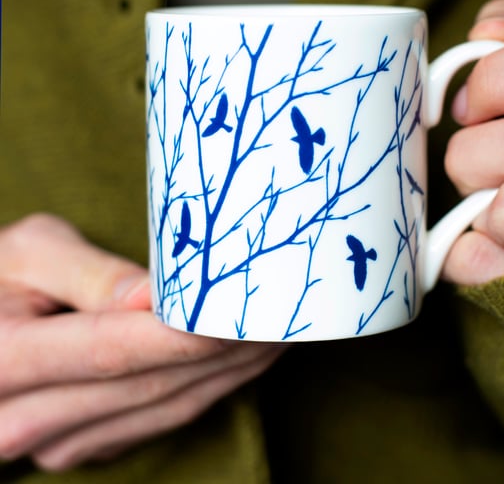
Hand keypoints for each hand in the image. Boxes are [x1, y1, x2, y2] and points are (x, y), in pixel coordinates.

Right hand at [0, 214, 283, 470]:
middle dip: (224, 352)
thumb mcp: (27, 254)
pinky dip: (209, 388)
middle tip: (282, 317)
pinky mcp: (86, 443)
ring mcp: (57, 441)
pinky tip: (244, 359)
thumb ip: (88, 274)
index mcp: (6, 358)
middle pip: (149, 383)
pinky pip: (161, 419)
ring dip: (230, 373)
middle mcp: (26, 415)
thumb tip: (151, 297)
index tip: (243, 315)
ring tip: (279, 334)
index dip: (184, 336)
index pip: (113, 350)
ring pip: (166, 407)